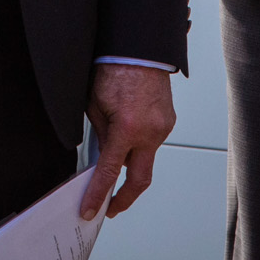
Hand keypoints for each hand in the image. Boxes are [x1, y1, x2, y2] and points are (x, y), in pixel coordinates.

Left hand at [80, 63, 173, 218]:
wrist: (139, 49)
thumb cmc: (115, 69)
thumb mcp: (95, 105)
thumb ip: (100, 136)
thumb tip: (101, 159)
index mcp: (127, 128)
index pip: (109, 172)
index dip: (98, 194)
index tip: (91, 210)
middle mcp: (150, 132)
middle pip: (139, 180)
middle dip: (124, 198)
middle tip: (110, 208)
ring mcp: (163, 128)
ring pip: (145, 158)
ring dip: (129, 161)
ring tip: (114, 151)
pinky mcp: (168, 122)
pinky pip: (151, 141)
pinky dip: (138, 144)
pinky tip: (128, 132)